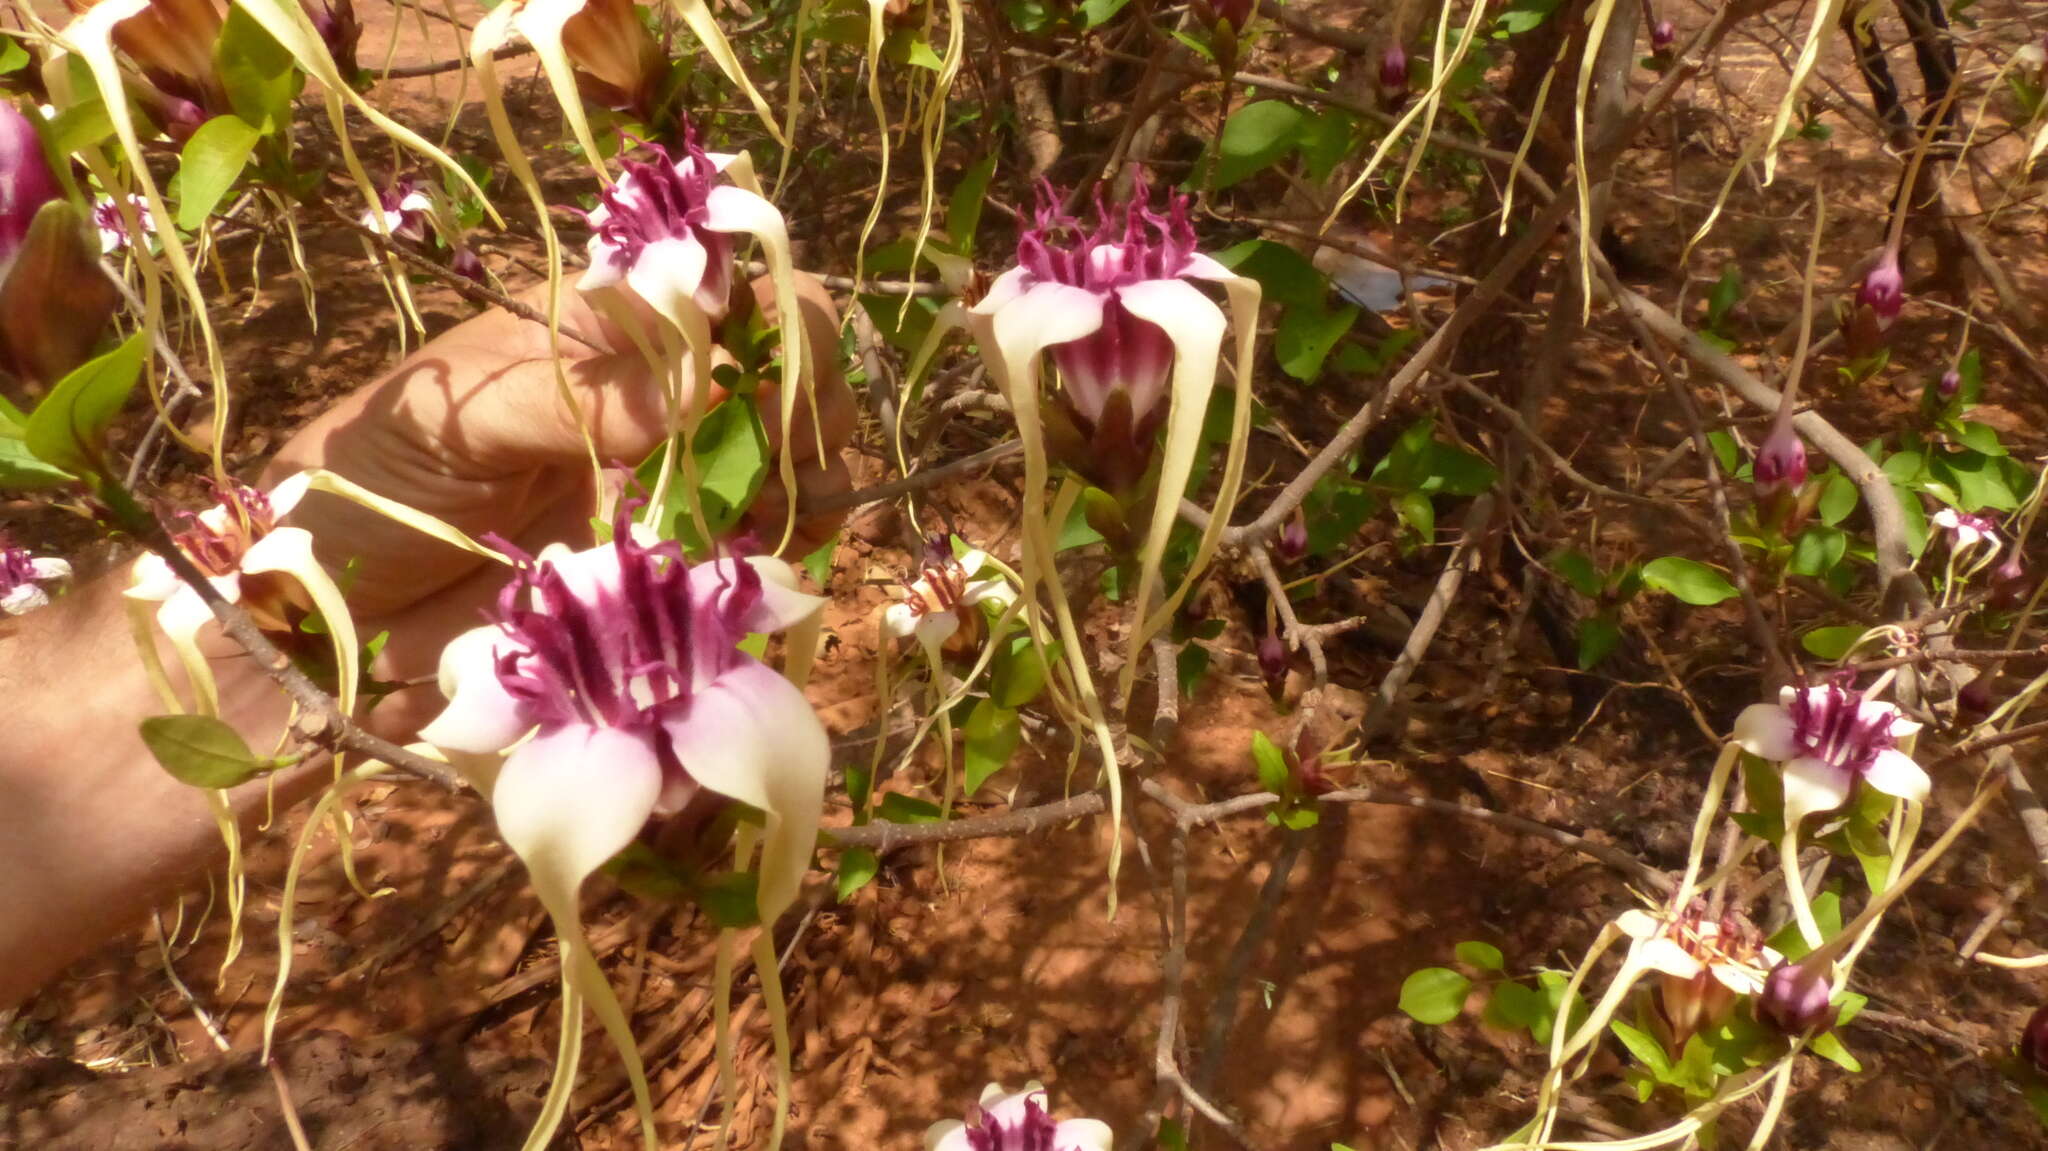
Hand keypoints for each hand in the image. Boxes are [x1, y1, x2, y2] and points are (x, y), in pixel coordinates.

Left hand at [265, 273, 854, 738]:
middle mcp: (655, 403)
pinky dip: (764, 578)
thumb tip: (701, 392)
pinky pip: (741, 567)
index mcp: (609, 333)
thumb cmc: (368, 477)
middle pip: (786, 388)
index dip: (787, 336)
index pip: (733, 297)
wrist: (313, 600)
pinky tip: (746, 592)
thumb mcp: (458, 418)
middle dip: (808, 431)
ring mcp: (664, 490)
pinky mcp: (658, 575)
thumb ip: (572, 400)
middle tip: (782, 490)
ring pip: (783, 480)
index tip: (781, 404)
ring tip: (767, 547)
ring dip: (799, 508)